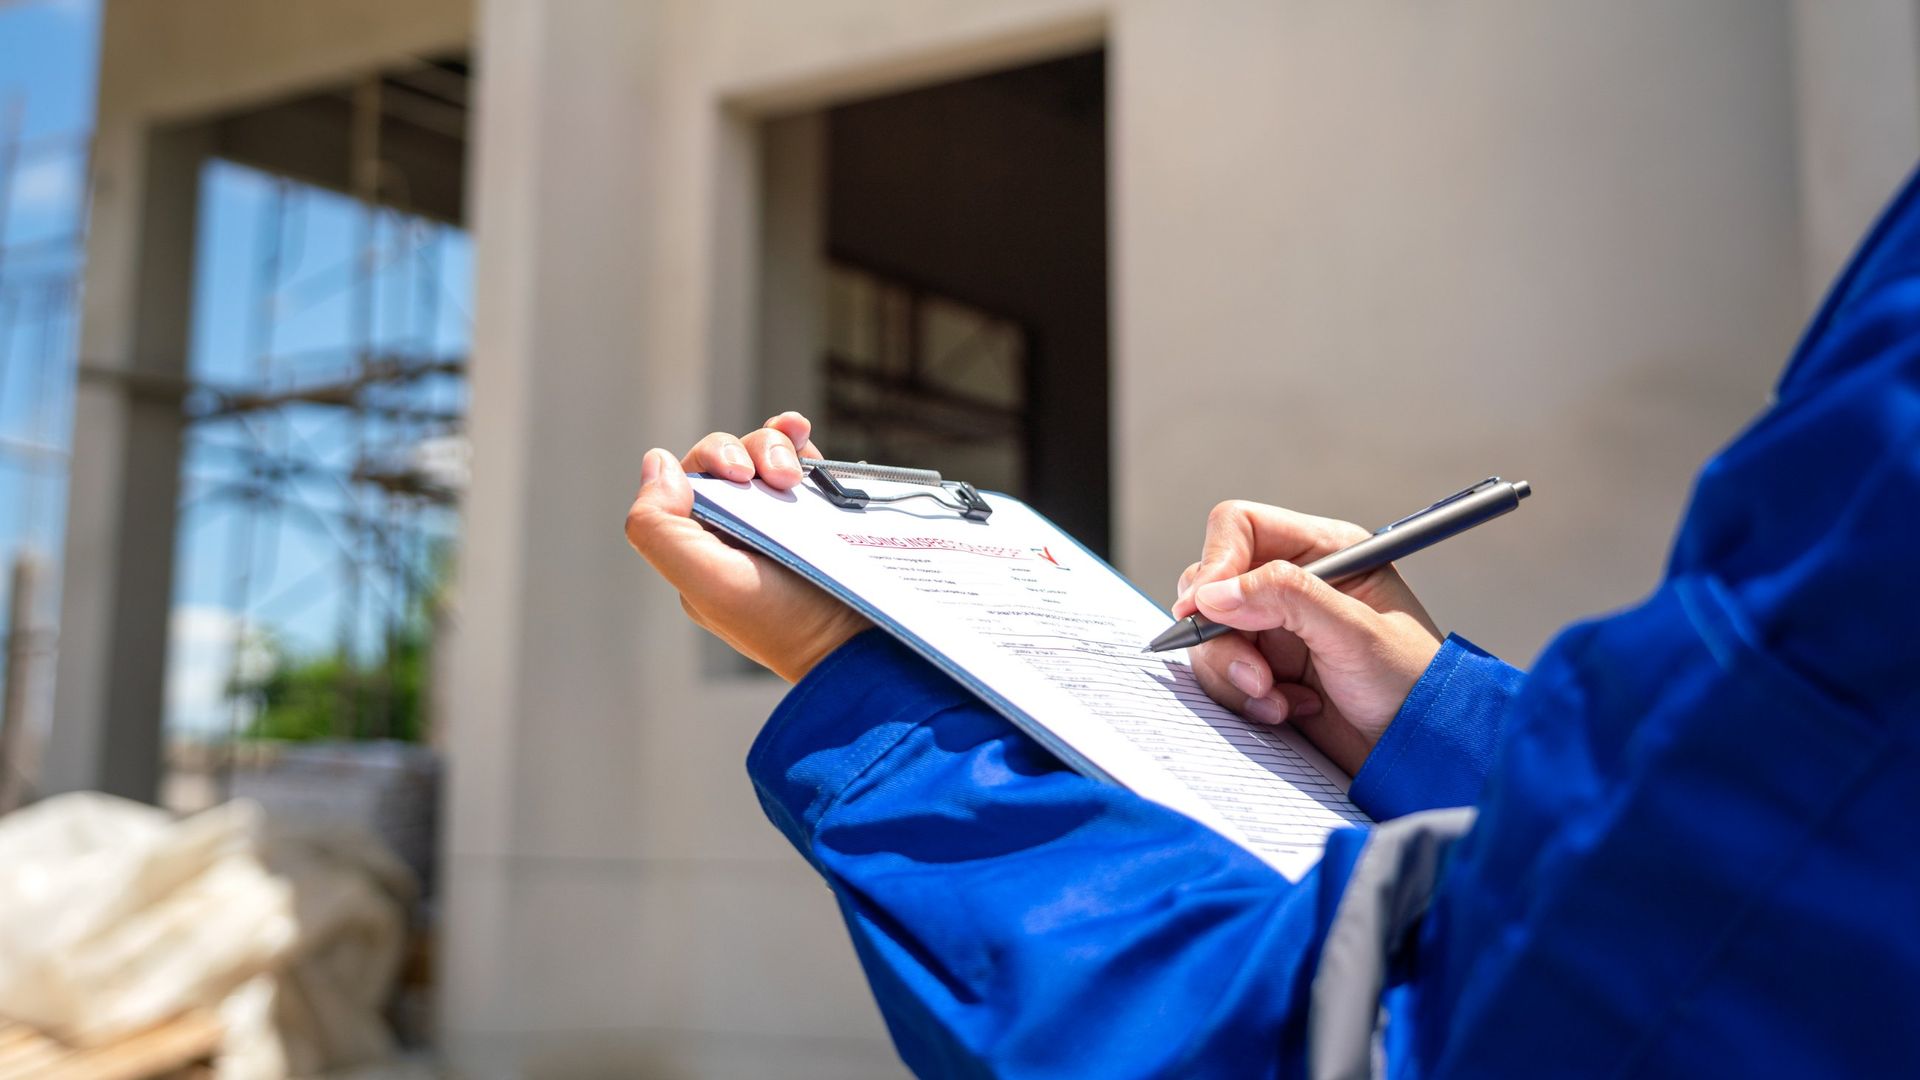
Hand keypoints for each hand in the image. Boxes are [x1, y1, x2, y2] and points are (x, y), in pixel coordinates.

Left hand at [623, 412, 870, 681]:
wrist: (866, 644)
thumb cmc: (789, 624)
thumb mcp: (707, 583)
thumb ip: (659, 529)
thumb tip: (655, 462)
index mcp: (705, 554)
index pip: (692, 483)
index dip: (712, 461)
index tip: (740, 474)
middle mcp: (742, 535)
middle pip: (729, 464)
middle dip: (751, 453)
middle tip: (782, 480)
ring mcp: (786, 525)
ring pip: (764, 457)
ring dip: (776, 446)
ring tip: (798, 473)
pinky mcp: (824, 517)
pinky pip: (803, 463)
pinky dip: (796, 439)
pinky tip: (800, 431)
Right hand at [1173, 501, 1443, 775]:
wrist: (1417, 750)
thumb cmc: (1411, 683)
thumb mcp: (1354, 632)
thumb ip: (1287, 598)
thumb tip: (1214, 593)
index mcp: (1323, 551)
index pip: (1240, 528)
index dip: (1216, 563)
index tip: (1205, 607)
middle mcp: (1291, 585)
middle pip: (1211, 586)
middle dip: (1222, 635)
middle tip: (1255, 674)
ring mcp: (1273, 629)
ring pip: (1209, 635)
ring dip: (1234, 674)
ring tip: (1278, 698)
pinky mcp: (1264, 670)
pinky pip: (1220, 675)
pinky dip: (1244, 698)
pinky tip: (1288, 710)